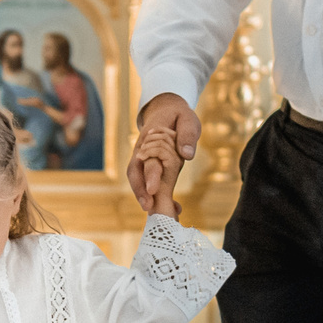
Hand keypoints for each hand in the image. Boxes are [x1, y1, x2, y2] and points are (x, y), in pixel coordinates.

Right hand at [128, 93, 199, 212]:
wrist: (165, 110)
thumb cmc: (178, 116)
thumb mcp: (187, 118)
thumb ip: (187, 134)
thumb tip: (187, 155)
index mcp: (151, 136)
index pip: (148, 158)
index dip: (150, 175)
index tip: (153, 190)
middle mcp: (142, 148)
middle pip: (135, 171)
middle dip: (140, 190)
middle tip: (148, 207)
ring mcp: (141, 157)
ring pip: (136, 177)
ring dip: (141, 194)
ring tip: (152, 211)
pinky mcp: (146, 164)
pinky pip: (144, 179)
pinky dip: (149, 192)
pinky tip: (163, 206)